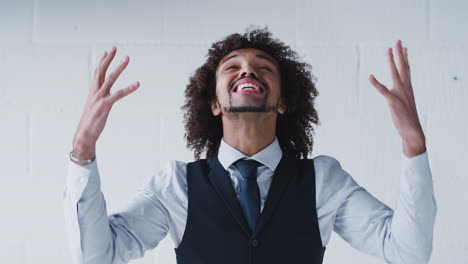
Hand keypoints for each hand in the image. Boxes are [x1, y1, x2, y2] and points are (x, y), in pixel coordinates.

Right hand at [72, 46, 139, 160]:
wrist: (84, 135)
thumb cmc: (90, 123)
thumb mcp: (94, 109)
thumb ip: (99, 101)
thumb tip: (103, 99)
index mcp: (92, 92)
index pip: (97, 73)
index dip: (102, 62)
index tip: (106, 52)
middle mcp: (95, 92)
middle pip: (101, 71)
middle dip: (108, 59)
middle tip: (114, 48)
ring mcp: (99, 98)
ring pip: (110, 78)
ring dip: (119, 67)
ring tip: (127, 58)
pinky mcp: (105, 105)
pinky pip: (118, 94)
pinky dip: (128, 89)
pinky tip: (137, 84)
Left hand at [369, 40, 425, 156]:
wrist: (412, 131)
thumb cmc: (406, 119)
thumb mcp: (403, 104)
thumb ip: (399, 95)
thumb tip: (395, 91)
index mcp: (408, 88)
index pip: (407, 70)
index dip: (405, 58)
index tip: (404, 47)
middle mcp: (405, 89)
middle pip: (403, 67)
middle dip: (399, 53)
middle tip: (397, 40)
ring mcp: (400, 94)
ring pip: (395, 74)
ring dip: (391, 61)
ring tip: (388, 49)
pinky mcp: (393, 102)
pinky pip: (384, 91)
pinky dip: (376, 83)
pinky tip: (370, 76)